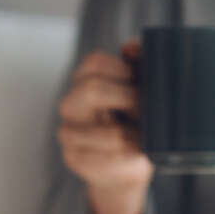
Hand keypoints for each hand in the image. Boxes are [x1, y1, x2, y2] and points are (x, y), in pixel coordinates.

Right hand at [57, 41, 151, 213]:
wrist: (124, 166)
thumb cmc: (133, 121)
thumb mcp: (138, 89)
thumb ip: (138, 63)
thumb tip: (130, 47)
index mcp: (83, 81)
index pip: (95, 63)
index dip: (123, 70)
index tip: (140, 82)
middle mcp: (70, 105)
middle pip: (93, 89)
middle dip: (128, 99)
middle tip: (144, 109)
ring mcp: (69, 133)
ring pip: (110, 132)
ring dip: (136, 133)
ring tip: (145, 134)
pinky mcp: (76, 159)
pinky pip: (111, 156)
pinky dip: (131, 153)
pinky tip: (136, 152)